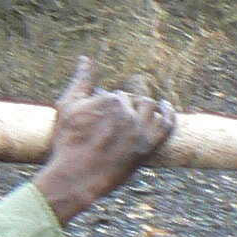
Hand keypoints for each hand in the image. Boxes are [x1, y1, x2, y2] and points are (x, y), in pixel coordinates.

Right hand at [37, 58, 176, 222]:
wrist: (75, 177)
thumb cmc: (67, 142)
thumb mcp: (68, 107)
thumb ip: (81, 81)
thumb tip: (86, 58)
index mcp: (110, 101)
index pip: (113, 96)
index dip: (104, 106)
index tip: (97, 119)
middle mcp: (128, 113)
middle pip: (130, 102)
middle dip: (122, 108)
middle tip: (111, 124)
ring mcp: (139, 130)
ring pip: (149, 109)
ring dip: (143, 108)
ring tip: (135, 113)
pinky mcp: (147, 147)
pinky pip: (166, 126)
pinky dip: (169, 114)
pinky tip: (165, 107)